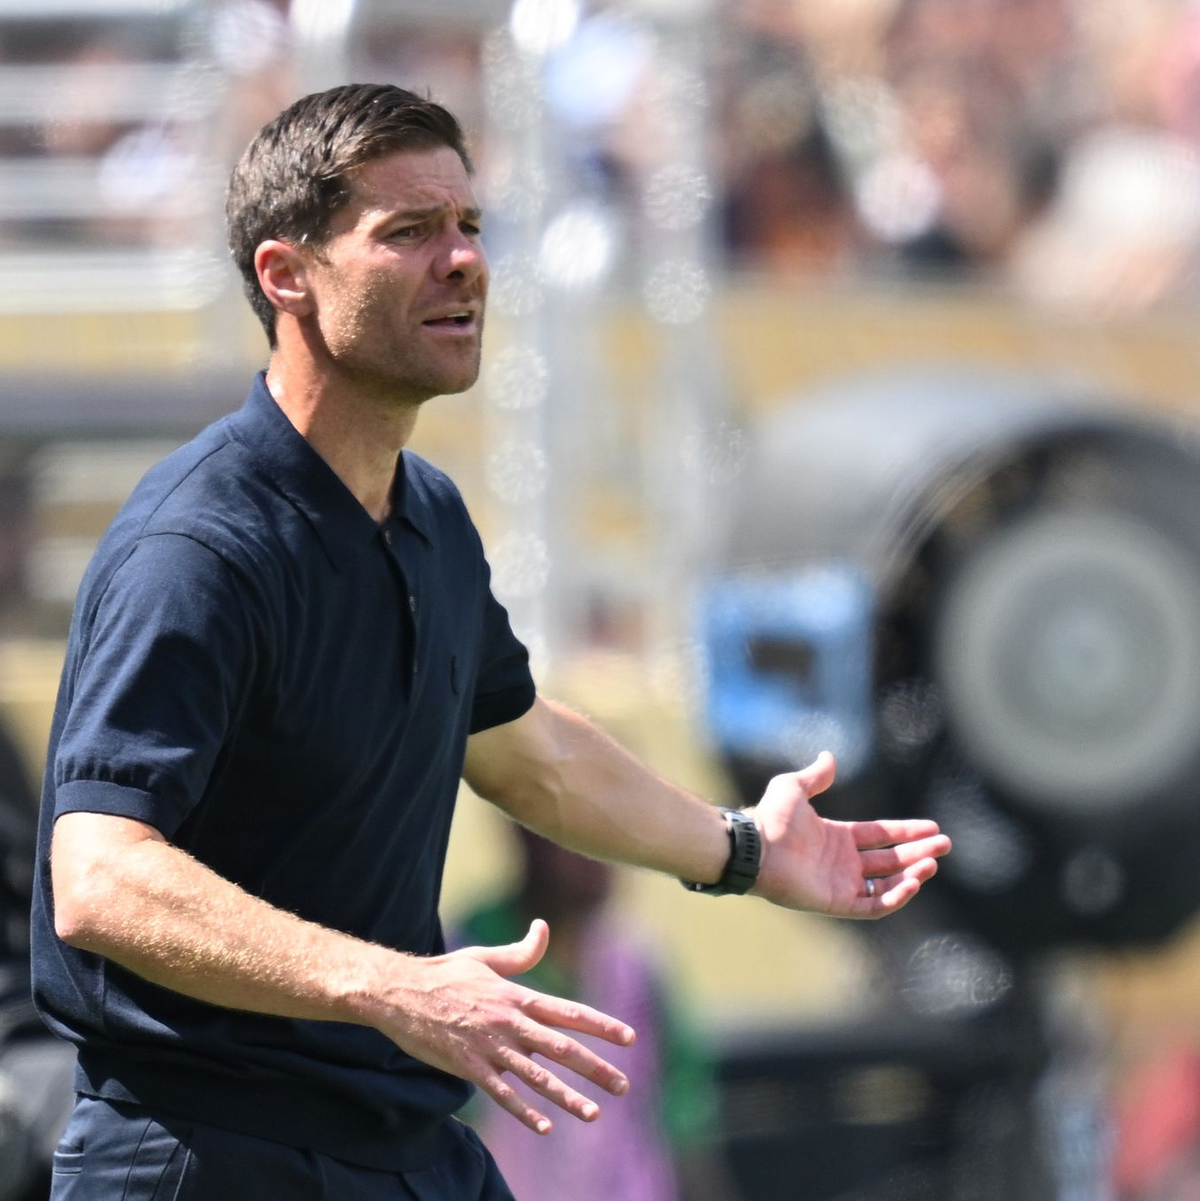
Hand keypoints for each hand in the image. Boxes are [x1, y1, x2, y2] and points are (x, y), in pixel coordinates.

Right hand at [372, 919, 633, 1133]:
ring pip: (537, 1077)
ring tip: (593, 1113)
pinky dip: (525, 1111)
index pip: (568, 1011)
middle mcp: (510, 1023)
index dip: (601, 1025)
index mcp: (517, 997)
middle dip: (595, 1068)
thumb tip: (543, 926)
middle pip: (561, 1048)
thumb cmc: (445, 973)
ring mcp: (490, 1048)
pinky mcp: (469, 1067)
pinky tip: (545, 1126)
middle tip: (624, 1085)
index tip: (629, 1037)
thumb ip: (520, 952)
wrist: (401, 992)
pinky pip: (502, 1094)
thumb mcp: (485, 958)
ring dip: (567, 1097)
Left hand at [750, 752, 950, 917]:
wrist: (756, 847)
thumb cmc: (773, 818)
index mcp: (837, 837)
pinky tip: (912, 882)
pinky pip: (873, 905)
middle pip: (890, 859)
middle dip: (918, 852)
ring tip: (932, 863)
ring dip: (912, 875)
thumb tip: (829, 757)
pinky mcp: (837, 903)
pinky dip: (895, 897)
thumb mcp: (794, 788)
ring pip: (887, 883)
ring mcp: (841, 884)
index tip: (933, 827)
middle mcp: (842, 862)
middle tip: (945, 844)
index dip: (906, 831)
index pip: (880, 835)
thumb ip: (815, 776)